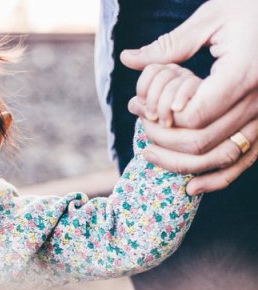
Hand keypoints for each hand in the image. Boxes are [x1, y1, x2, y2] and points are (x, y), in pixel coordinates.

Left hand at [119, 0, 257, 192]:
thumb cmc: (253, 9)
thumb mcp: (213, 17)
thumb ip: (170, 45)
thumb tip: (129, 59)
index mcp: (244, 74)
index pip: (192, 116)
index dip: (162, 120)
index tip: (141, 108)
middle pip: (201, 142)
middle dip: (162, 141)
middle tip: (140, 130)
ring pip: (220, 159)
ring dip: (180, 164)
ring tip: (150, 155)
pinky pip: (244, 162)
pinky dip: (217, 179)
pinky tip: (190, 188)